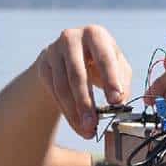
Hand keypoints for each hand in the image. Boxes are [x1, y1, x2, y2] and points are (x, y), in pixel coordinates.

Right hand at [36, 24, 131, 138]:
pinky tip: (77, 125)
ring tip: (87, 130)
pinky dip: (67, 112)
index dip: (110, 80)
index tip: (116, 101)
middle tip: (95, 125)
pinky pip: (54, 93)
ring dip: (75, 112)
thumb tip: (120, 102)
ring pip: (63, 87)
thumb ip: (122, 82)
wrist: (70, 56)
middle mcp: (71, 38)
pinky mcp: (43, 66)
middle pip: (77, 75)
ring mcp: (54, 52)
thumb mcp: (118, 66)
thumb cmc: (101, 62)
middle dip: (87, 103)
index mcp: (95, 34)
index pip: (104, 58)